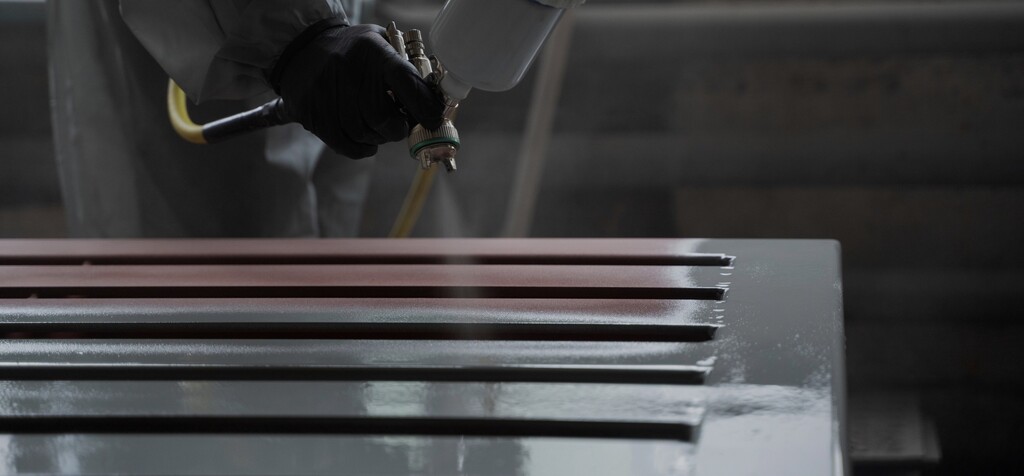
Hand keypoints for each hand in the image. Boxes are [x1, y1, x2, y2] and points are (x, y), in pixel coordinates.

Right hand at [275, 23, 443, 158]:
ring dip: (377, 137)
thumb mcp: (380, 42)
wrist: (303, 48)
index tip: (433, 119)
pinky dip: (361, 148)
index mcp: (373, 51)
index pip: (406, 81)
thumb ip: (405, 67)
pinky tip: (364, 139)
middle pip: (383, 118)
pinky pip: (346, 145)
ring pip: (365, 135)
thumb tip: (433, 101)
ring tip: (376, 125)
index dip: (424, 105)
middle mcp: (349, 71)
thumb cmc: (353, 51)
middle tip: (398, 124)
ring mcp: (327, 94)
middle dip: (397, 128)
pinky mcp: (313, 113)